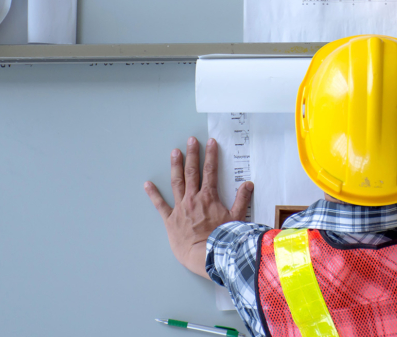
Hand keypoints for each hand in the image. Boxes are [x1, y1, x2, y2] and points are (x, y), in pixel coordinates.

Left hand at [144, 137, 253, 277]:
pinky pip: (160, 205)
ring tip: (174, 153)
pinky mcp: (170, 220)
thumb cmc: (222, 239)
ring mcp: (180, 208)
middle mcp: (193, 198)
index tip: (210, 142)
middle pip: (192, 172)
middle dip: (192, 154)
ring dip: (175, 166)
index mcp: (209, 197)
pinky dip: (153, 194)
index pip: (211, 171)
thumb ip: (242, 199)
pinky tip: (147, 185)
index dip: (211, 155)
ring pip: (177, 183)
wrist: (205, 255)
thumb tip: (249, 184)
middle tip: (190, 141)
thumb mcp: (237, 218)